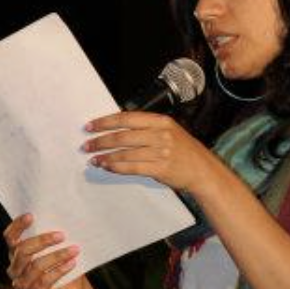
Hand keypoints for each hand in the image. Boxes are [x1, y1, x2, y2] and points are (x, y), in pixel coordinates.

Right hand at [3, 213, 90, 288]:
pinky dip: (60, 270)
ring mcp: (23, 282)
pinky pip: (46, 280)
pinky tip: (71, 263)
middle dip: (42, 241)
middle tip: (61, 235)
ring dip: (57, 256)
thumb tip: (59, 219)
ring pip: (36, 266)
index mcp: (15, 254)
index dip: (17, 226)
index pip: (10, 237)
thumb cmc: (59, 267)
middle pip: (22, 251)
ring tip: (73, 249)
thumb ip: (49, 238)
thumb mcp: (51, 250)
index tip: (31, 216)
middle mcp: (15, 268)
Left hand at [82, 112, 219, 195]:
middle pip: (123, 136)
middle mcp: (160, 134)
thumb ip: (146, 129)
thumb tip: (118, 129)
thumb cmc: (184, 151)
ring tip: (94, 159)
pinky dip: (117, 167)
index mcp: (160, 121)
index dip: (106, 122)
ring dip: (106, 156)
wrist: (202, 170)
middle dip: (101, 141)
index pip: (127, 118)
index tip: (90, 126)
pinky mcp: (160, 168)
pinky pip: (132, 167)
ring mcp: (160, 151)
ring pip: (125, 152)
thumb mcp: (168, 132)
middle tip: (87, 145)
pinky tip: (107, 166)